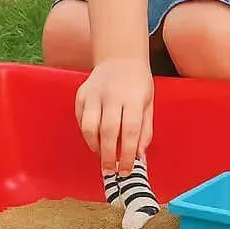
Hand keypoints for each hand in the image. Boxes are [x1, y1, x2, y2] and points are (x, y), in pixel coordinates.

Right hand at [74, 57, 153, 173]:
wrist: (120, 57)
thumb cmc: (137, 83)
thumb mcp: (149, 103)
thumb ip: (145, 129)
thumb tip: (139, 155)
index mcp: (134, 98)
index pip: (130, 131)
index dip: (127, 154)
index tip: (126, 171)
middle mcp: (113, 95)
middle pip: (108, 131)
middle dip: (108, 156)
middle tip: (110, 171)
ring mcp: (95, 94)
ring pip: (89, 127)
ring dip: (94, 146)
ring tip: (102, 155)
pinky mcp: (81, 94)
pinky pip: (80, 120)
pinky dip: (86, 134)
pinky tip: (95, 138)